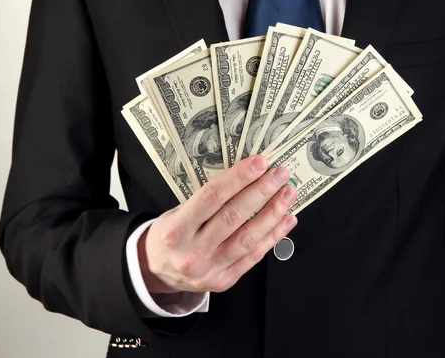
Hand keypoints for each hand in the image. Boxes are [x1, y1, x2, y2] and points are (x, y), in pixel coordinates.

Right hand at [137, 155, 297, 293]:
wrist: (156, 273)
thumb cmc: (170, 236)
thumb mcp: (176, 213)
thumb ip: (207, 201)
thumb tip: (246, 178)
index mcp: (176, 230)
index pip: (212, 197)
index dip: (238, 178)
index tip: (259, 163)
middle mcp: (192, 252)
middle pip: (234, 216)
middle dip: (261, 191)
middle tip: (280, 174)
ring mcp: (210, 269)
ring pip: (248, 238)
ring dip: (273, 213)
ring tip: (288, 194)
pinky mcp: (224, 281)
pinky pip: (254, 256)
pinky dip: (273, 236)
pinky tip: (286, 220)